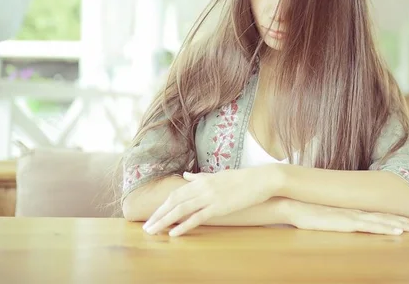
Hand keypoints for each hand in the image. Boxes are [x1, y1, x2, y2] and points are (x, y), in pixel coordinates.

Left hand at [143, 166, 277, 235]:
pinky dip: (184, 226)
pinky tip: (173, 233)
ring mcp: (210, 197)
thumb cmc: (243, 179)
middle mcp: (202, 187)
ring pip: (180, 210)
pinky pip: (197, 217)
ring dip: (164, 221)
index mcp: (202, 180)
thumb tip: (187, 175)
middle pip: (173, 202)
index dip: (162, 206)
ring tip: (153, 232)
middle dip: (158, 215)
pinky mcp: (219, 206)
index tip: (153, 216)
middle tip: (146, 227)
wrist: (262, 179)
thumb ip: (201, 177)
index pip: (176, 194)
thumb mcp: (219, 175)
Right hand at [287, 200, 408, 234]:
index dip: (396, 217)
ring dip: (402, 225)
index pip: (379, 214)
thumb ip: (336, 216)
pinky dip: (386, 228)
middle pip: (386, 216)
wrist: (294, 203)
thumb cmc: (306, 210)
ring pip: (383, 221)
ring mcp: (352, 216)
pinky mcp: (347, 222)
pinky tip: (398, 231)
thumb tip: (341, 219)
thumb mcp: (325, 215)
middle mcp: (356, 211)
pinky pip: (371, 226)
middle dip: (406, 221)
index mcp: (352, 210)